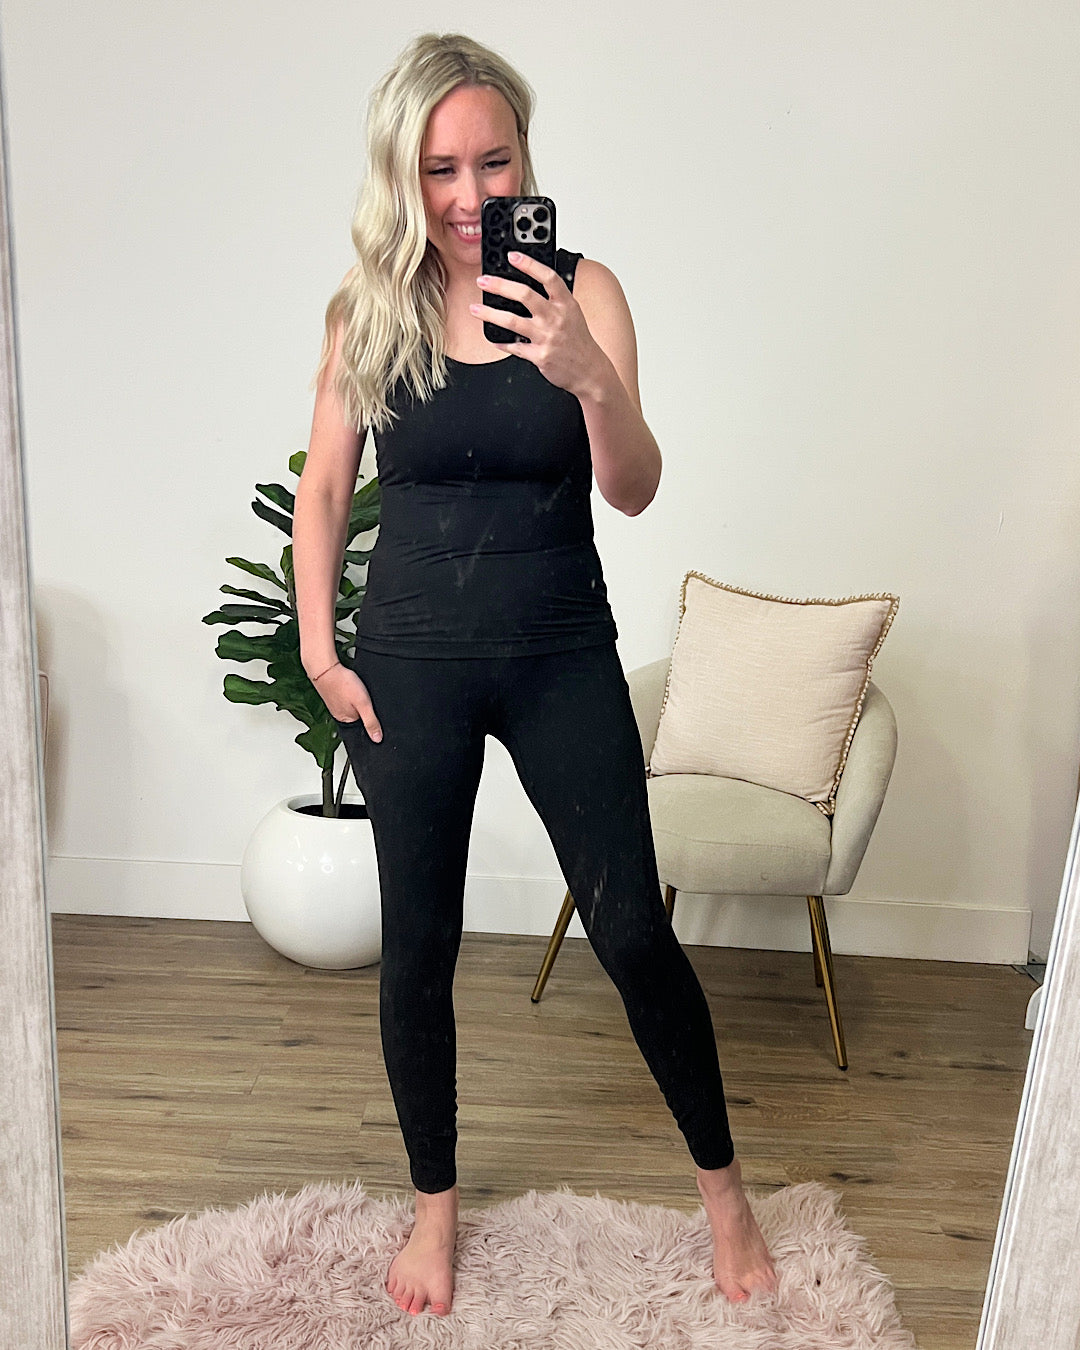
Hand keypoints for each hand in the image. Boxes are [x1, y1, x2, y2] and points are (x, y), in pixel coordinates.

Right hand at [313, 663, 382, 741]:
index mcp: (346, 720)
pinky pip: (347, 696)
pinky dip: (352, 692)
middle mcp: (340, 714)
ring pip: (353, 704)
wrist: (326, 667)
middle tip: (366, 697)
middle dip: (365, 708)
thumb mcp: (363, 704)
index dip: (371, 719)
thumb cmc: (342, 683)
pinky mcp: (335, 693)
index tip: (373, 709)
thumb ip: (371, 721)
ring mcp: (336, 703)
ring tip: (359, 691)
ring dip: (359, 699)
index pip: (363, 726)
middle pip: (358, 715)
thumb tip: (377, 738)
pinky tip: (352, 687)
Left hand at [468, 251, 605, 398]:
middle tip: (483, 281)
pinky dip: (501, 342)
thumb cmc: (579, 341)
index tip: (512, 256)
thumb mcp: (573, 313)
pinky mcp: (539, 356)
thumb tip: (528, 284)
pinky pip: (514, 347)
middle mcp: (556, 318)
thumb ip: (554, 298)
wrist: (590, 370)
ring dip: (490, 314)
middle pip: (525, 295)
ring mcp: (547, 338)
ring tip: (475, 308)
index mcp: (566, 304)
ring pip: (512, 321)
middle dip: (500, 286)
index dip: (530, 264)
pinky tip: (492, 337)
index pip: (548, 277)